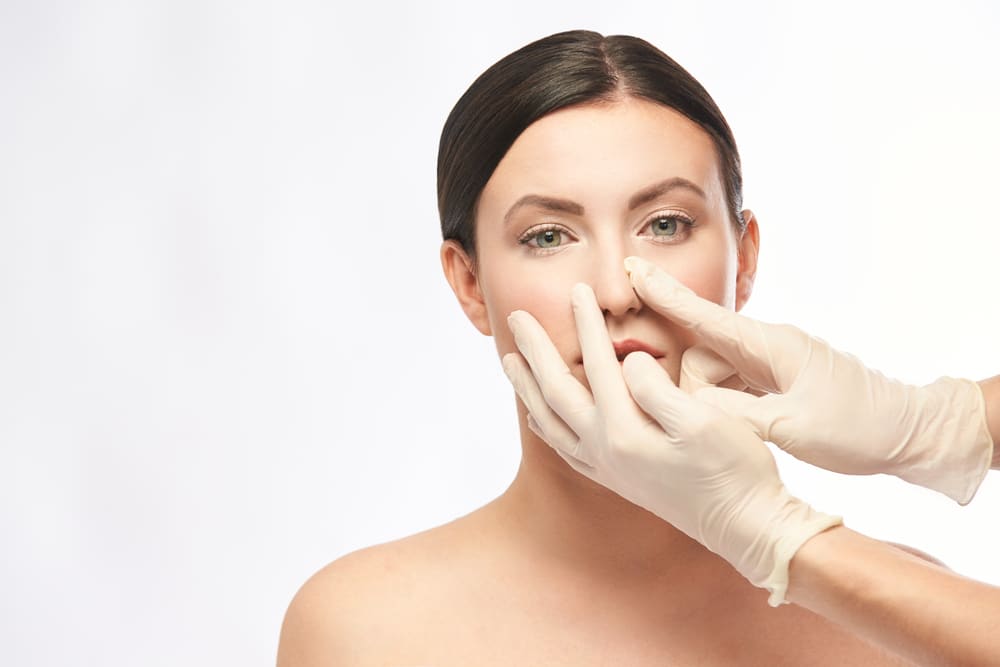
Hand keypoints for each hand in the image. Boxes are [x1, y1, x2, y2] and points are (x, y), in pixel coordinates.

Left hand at [502, 283, 840, 605]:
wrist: (745, 527)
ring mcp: (606, 468)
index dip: (586, 324)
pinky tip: (538, 417)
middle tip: (516, 316)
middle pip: (556, 390)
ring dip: (528, 387)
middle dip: (536, 350)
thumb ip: (656, 388)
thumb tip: (627, 361)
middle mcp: (603, 451)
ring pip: (550, 420)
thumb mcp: (703, 421)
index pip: (597, 364)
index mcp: (623, 431)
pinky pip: (564, 447)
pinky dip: (545, 426)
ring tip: (510, 361)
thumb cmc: (734, 470)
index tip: (578, 290)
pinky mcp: (616, 480)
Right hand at [623, 255, 993, 503]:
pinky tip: (740, 431)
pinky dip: (727, 408)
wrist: (914, 434)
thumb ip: (735, 414)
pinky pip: (733, 388)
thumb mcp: (794, 427)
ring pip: (714, 377)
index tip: (631, 268)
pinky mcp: (776, 383)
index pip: (702, 315)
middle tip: (725, 425)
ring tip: (747, 434)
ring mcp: (771, 365)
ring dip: (714, 405)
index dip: (662, 294)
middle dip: (694, 390)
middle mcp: (766, 348)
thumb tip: (690, 404)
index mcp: (770, 345)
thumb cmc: (861, 428)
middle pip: (700, 358)